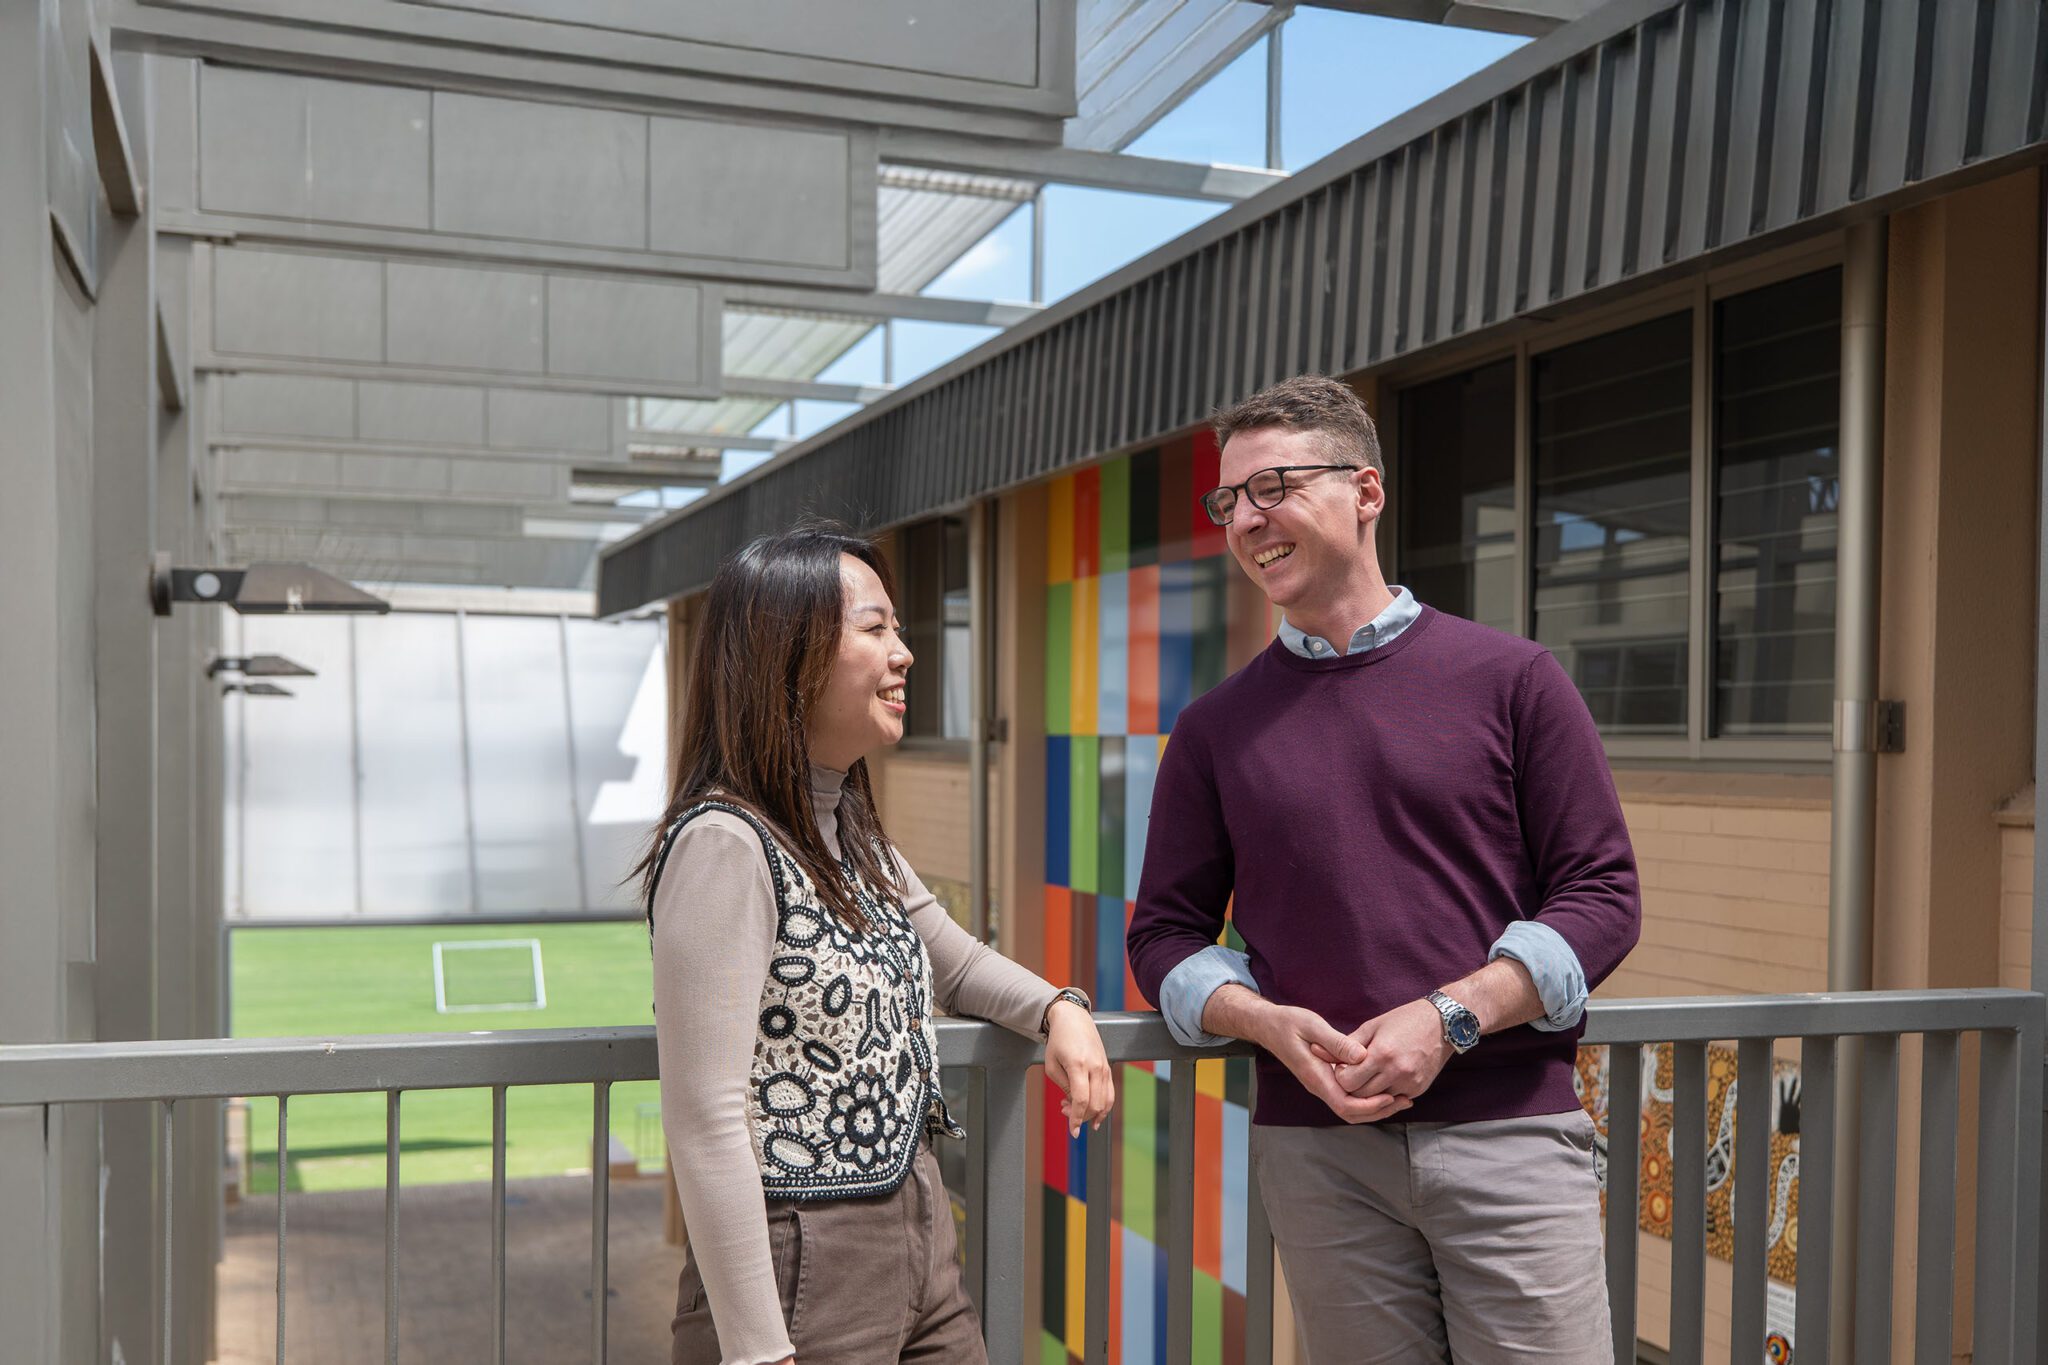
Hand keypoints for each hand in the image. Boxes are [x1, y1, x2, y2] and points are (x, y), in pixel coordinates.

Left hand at [1043, 1001, 1115, 1136]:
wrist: (1073, 1019)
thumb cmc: (1058, 1040)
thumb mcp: (1051, 1065)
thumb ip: (1064, 1086)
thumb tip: (1074, 1105)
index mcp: (1078, 1065)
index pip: (1081, 1100)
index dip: (1076, 1119)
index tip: (1072, 1132)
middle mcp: (1095, 1067)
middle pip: (1094, 1104)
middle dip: (1080, 1116)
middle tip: (1064, 1111)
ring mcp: (1105, 1067)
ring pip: (1106, 1101)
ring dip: (1092, 1113)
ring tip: (1075, 1112)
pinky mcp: (1108, 1068)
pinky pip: (1110, 1093)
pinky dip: (1103, 1107)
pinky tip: (1095, 1116)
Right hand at [1245, 999, 1412, 1124]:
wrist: (1268, 1026)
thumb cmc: (1289, 1023)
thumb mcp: (1312, 1025)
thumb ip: (1337, 1042)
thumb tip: (1362, 1057)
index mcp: (1315, 1076)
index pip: (1345, 1104)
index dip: (1370, 1105)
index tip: (1391, 1096)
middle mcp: (1318, 1086)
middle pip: (1351, 1113)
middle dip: (1379, 1111)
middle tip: (1405, 1101)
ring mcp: (1321, 1084)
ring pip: (1350, 1109)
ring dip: (1375, 1108)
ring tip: (1400, 1099)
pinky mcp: (1325, 1079)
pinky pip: (1348, 1098)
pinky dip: (1367, 1099)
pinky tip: (1382, 1089)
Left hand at [1312, 997, 1453, 1102]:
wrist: (1443, 1024)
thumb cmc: (1404, 1020)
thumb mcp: (1372, 1027)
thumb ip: (1345, 1044)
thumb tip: (1316, 1050)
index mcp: (1381, 1054)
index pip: (1348, 1081)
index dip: (1341, 1075)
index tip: (1342, 1066)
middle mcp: (1396, 1072)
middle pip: (1360, 1094)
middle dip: (1352, 1086)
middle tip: (1351, 1073)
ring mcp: (1409, 1083)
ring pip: (1377, 1101)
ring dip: (1368, 1091)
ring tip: (1367, 1075)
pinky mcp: (1418, 1090)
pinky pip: (1393, 1099)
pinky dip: (1385, 1092)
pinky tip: (1384, 1078)